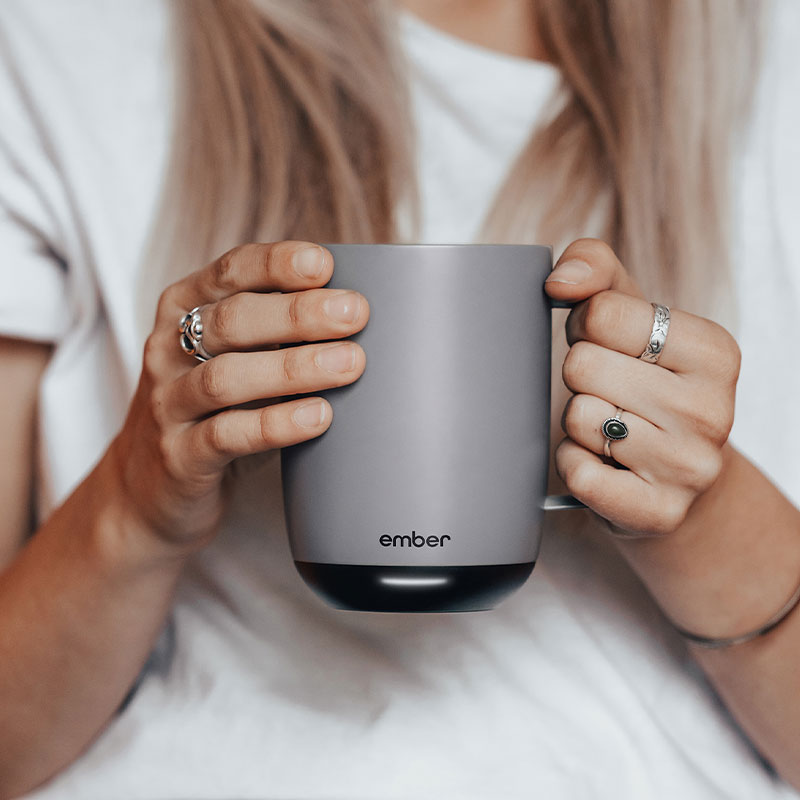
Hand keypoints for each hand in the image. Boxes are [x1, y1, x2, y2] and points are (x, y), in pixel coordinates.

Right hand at [107, 241, 368, 551]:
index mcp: (185, 309)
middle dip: (298, 314)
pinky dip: (276, 423)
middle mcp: (168, 349)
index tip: (325, 265)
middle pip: (232, 320)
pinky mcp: (179, 455)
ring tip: (348, 364)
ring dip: (293, 368)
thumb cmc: (213, 409)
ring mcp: (169, 404)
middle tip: (354, 315)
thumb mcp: (235, 357)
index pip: (230, 271)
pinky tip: (317, 417)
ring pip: (227, 378)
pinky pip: (227, 435)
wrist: (150, 487)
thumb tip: (357, 314)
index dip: (277, 264)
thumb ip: (276, 332)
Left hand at [544, 239, 740, 535]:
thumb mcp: (630, 314)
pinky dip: (574, 464)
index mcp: (714, 350)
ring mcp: (690, 466)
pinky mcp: (660, 512)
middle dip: (580, 377)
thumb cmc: (644, 383)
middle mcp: (713, 409)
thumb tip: (560, 280)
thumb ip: (596, 269)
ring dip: (578, 424)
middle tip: (609, 391)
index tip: (608, 345)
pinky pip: (578, 473)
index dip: (585, 327)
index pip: (600, 313)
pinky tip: (603, 463)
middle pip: (582, 365)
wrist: (676, 478)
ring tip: (612, 428)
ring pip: (578, 419)